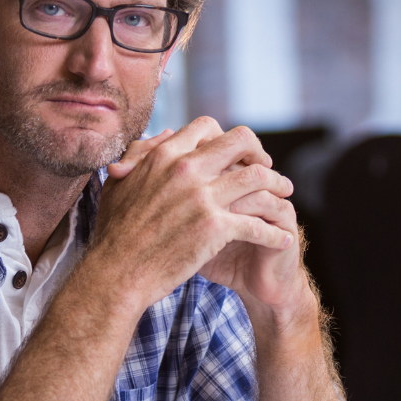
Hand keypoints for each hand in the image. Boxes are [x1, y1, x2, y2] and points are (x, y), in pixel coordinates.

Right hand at [89, 117, 296, 312]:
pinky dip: (274, 233)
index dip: (226, 137)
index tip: (235, 153)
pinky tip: (281, 240)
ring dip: (278, 186)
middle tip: (267, 169)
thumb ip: (142, 156)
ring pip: (258, 178)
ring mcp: (203, 197)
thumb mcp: (120, 184)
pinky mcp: (215, 228)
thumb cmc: (115, 233)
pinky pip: (258, 223)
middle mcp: (186, 169)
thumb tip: (165, 136)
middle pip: (241, 141)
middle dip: (259, 153)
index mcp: (165, 155)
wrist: (117, 273)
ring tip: (286, 196)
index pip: (207, 127)